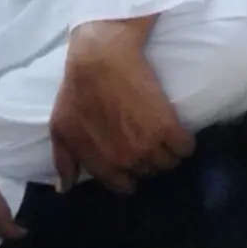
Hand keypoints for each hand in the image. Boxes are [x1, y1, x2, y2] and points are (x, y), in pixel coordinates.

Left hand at [46, 16, 195, 191]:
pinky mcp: (168, 126)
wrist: (101, 60)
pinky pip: (185, 147)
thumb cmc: (77, 92)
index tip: (132, 160)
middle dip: (148, 161)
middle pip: (148, 172)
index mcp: (101, 163)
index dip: (128, 174)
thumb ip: (63, 161)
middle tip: (147, 143)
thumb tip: (65, 188)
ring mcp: (148, 145)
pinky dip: (184, 143)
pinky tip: (179, 133)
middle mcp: (126, 160)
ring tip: (165, 138)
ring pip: (169, 163)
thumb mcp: (61, 128)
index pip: (122, 185)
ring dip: (168, 153)